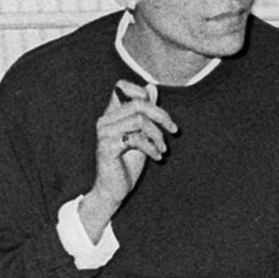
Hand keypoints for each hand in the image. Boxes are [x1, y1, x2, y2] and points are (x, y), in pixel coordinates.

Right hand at [82, 80, 174, 236]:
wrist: (113, 190)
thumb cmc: (127, 163)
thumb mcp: (142, 135)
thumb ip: (146, 113)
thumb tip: (151, 87)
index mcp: (111, 114)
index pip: (121, 87)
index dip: (142, 92)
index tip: (160, 112)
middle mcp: (105, 120)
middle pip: (138, 103)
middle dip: (161, 115)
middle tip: (173, 130)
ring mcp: (104, 133)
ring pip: (139, 119)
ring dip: (158, 135)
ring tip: (163, 148)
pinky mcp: (107, 147)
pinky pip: (136, 138)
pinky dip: (151, 148)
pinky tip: (157, 157)